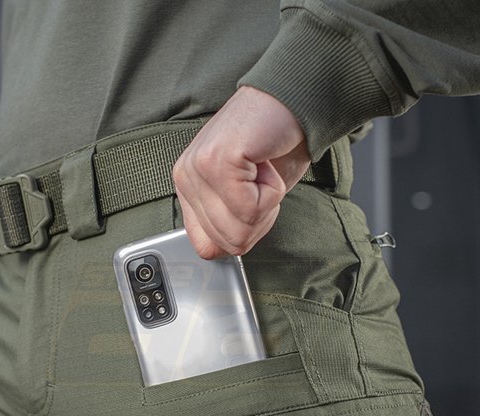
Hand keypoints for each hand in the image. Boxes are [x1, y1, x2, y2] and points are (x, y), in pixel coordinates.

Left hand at [173, 86, 310, 258]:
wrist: (294, 101)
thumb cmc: (275, 147)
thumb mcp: (247, 196)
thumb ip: (230, 223)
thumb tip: (230, 249)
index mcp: (188, 188)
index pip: (205, 247)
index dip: (240, 238)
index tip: (254, 207)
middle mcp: (186, 178)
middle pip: (227, 243)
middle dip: (259, 221)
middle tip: (264, 184)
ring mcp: (198, 169)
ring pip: (239, 230)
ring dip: (267, 206)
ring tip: (263, 171)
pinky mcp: (217, 162)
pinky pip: (251, 209)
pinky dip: (273, 192)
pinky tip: (266, 162)